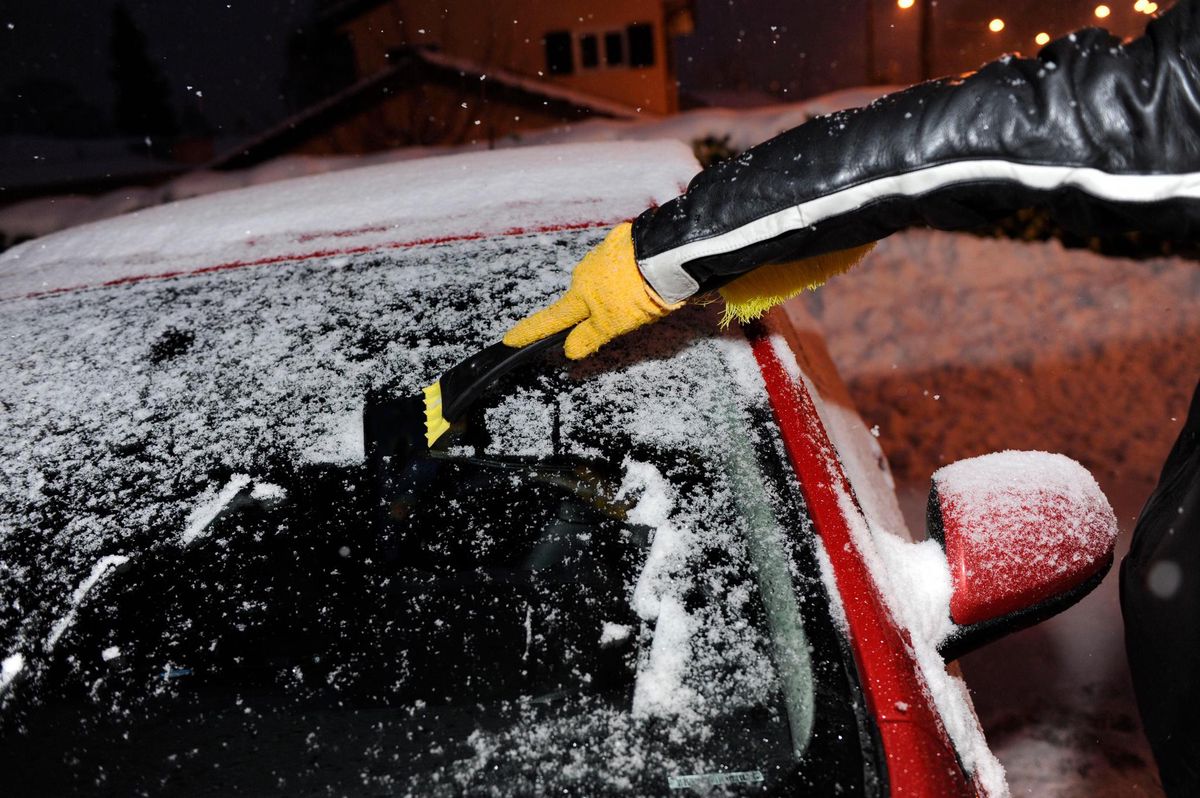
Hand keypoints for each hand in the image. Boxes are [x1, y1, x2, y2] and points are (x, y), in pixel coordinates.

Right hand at [503, 223, 681, 359]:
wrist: (667, 256)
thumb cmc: (641, 292)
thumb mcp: (614, 324)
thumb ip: (590, 336)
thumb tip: (569, 349)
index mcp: (581, 296)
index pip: (551, 319)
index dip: (530, 331)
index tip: (511, 338)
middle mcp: (585, 272)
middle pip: (582, 297)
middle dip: (596, 307)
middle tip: (626, 316)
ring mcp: (602, 253)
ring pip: (601, 277)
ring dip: (615, 287)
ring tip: (644, 295)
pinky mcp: (621, 240)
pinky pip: (618, 257)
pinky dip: (627, 266)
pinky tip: (643, 272)